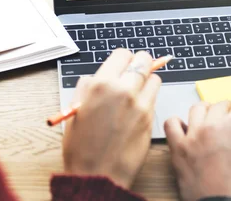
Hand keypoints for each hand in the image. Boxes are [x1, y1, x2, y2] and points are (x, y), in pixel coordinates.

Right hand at [62, 49, 160, 188]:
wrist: (97, 175)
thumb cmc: (82, 147)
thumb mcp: (75, 110)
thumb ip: (87, 87)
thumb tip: (97, 77)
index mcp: (101, 85)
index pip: (122, 54)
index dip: (122, 59)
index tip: (122, 65)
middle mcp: (123, 90)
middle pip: (143, 60)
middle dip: (139, 64)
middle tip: (134, 72)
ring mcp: (140, 104)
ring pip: (154, 77)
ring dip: (147, 80)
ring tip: (136, 92)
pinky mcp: (151, 118)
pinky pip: (156, 97)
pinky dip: (150, 97)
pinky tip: (138, 107)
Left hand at [164, 101, 230, 200]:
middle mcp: (214, 125)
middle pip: (220, 105)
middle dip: (227, 110)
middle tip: (228, 117)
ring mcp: (194, 135)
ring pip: (197, 108)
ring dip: (205, 111)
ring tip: (208, 118)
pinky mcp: (179, 149)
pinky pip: (171, 125)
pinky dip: (176, 123)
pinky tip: (184, 128)